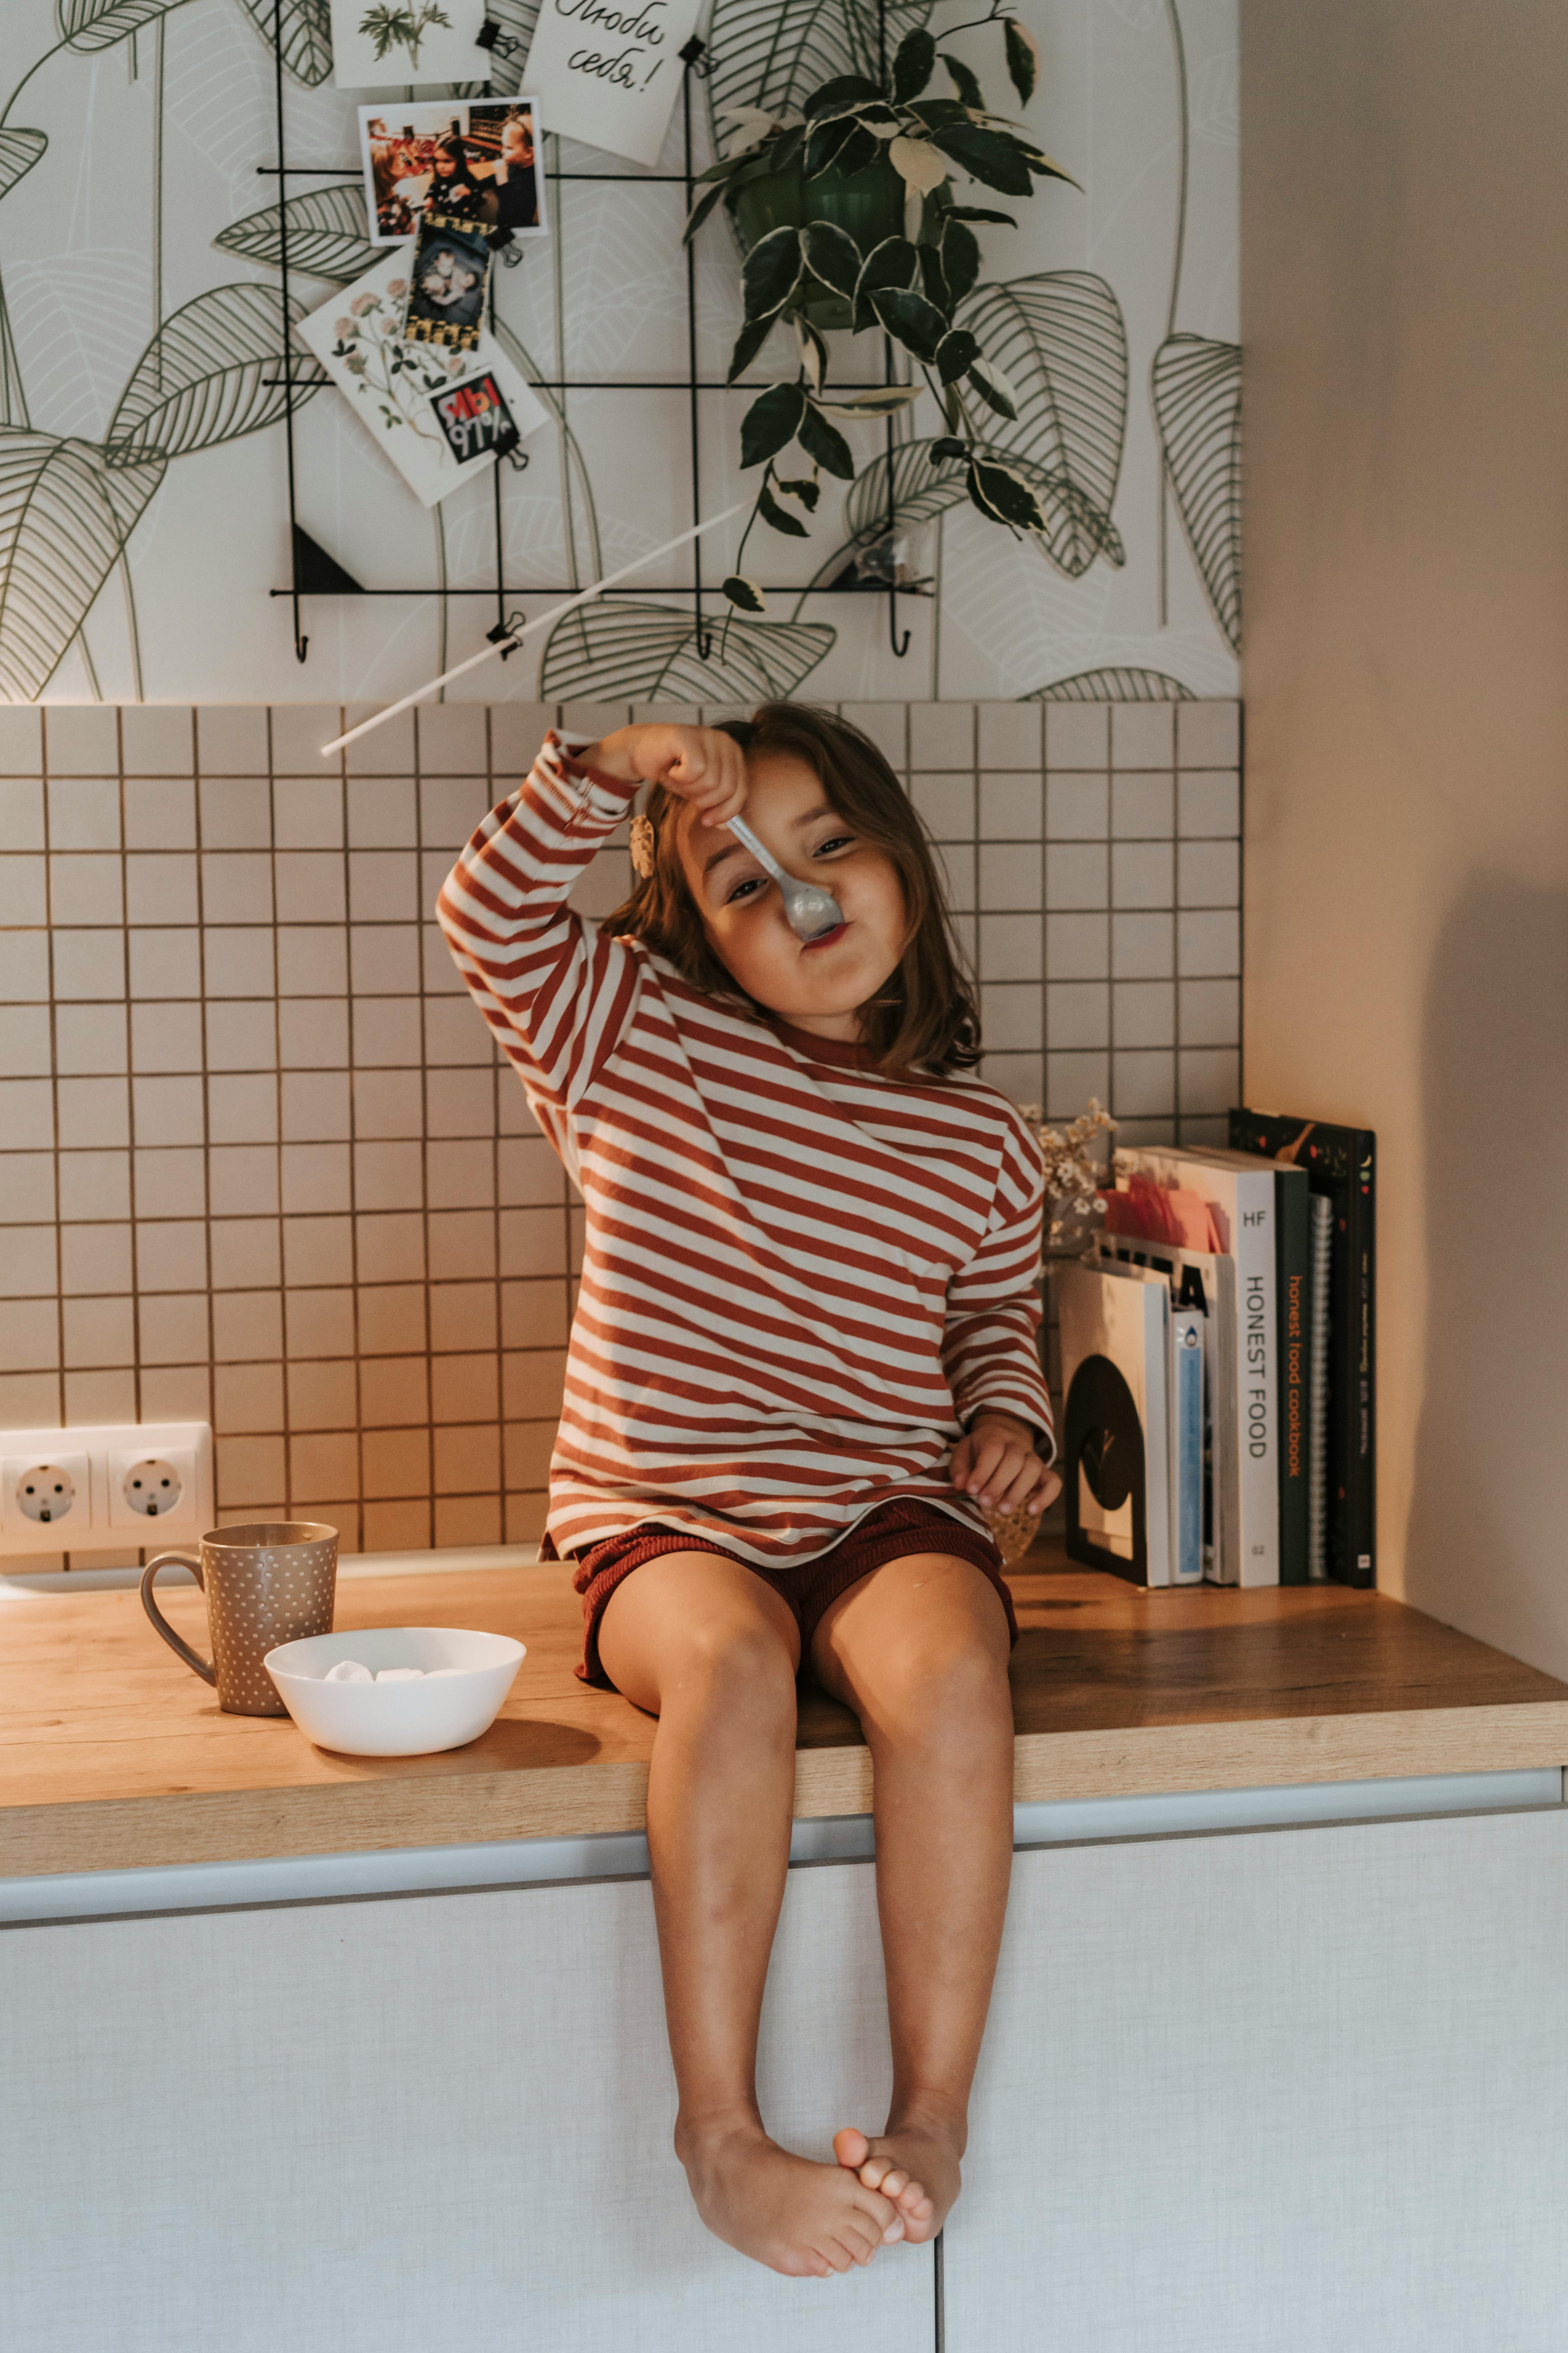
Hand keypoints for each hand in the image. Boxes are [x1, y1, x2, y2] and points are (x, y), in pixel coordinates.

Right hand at [583, 724, 746, 828]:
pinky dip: (679, 777)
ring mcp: (708, 736)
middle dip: (704, 800)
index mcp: (734, 754)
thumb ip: (715, 806)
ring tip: (678, 777)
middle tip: (686, 791)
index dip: (725, 811)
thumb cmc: (673, 769)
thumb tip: (726, 827)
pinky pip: (694, 771)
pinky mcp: (689, 736)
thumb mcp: (698, 792)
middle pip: (727, 788)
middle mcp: (726, 742)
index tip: (707, 821)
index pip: (741, 790)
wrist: (640, 751)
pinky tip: (672, 768)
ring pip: (710, 781)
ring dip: (688, 788)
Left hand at [950, 1410, 1060, 1517]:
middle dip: (999, 1484)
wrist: (1004, 1441)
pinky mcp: (1044, 1473)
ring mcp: (1033, 1458)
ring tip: (1003, 1510)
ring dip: (1018, 1492)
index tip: (971, 1491)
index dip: (983, 1471)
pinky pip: (1054, 1482)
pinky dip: (1047, 1497)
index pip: (993, 1451)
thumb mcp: (963, 1452)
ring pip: (1033, 1470)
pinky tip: (1031, 1511)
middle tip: (984, 1503)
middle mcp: (1017, 1445)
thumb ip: (959, 1467)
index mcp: (995, 1437)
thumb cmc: (979, 1451)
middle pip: (1014, 1460)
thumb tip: (961, 1484)